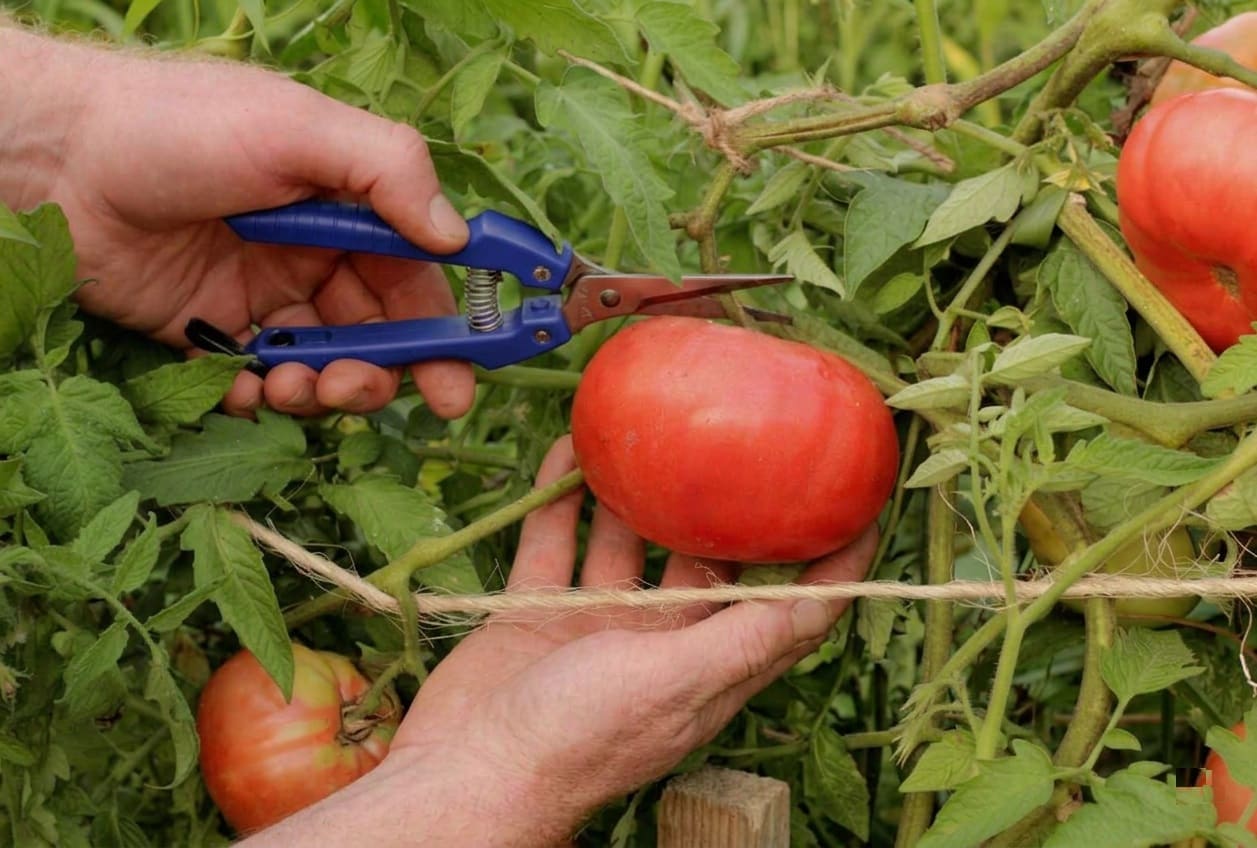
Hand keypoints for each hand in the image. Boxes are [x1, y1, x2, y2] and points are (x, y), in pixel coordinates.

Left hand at [2, 29, 475, 418]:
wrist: (57, 160)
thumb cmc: (180, 127)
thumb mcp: (297, 128)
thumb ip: (387, 171)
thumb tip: (455, 238)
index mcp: (346, 206)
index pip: (416, 278)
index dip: (445, 330)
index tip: (459, 382)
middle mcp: (313, 254)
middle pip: (378, 333)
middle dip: (382, 373)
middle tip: (359, 392)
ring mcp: (263, 296)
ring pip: (324, 365)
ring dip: (323, 390)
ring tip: (291, 388)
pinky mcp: (211, 332)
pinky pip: (258, 381)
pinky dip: (261, 398)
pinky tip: (243, 388)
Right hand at [383, 436, 877, 845]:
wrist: (466, 771)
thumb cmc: (577, 738)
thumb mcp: (671, 683)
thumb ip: (741, 639)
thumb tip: (821, 599)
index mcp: (710, 668)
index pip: (792, 612)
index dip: (833, 565)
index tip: (859, 504)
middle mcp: (662, 644)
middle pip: (710, 565)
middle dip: (729, 510)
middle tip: (745, 441)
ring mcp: (599, 626)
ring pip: (628, 544)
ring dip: (635, 495)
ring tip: (647, 434)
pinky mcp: (541, 612)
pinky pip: (557, 542)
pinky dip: (561, 500)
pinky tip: (566, 453)